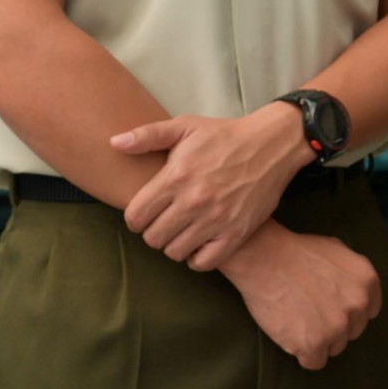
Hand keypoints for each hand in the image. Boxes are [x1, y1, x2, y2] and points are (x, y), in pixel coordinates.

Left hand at [113, 105, 312, 268]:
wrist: (273, 144)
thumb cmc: (226, 135)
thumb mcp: (186, 126)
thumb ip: (148, 135)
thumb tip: (114, 143)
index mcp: (177, 176)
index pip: (135, 216)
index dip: (136, 217)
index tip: (147, 212)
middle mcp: (194, 200)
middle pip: (153, 238)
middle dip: (154, 231)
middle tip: (167, 220)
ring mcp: (216, 219)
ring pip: (175, 252)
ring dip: (176, 244)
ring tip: (184, 230)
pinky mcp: (236, 232)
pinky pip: (204, 262)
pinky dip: (198, 257)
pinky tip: (201, 241)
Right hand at [219, 221, 381, 369]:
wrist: (266, 259)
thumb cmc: (299, 252)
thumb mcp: (339, 251)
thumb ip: (354, 276)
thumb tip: (357, 293)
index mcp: (367, 282)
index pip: (368, 312)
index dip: (349, 312)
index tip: (332, 307)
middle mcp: (358, 305)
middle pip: (351, 331)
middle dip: (334, 325)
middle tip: (311, 312)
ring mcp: (337, 327)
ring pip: (334, 347)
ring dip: (319, 340)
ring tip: (299, 321)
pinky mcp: (313, 344)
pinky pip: (315, 362)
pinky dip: (304, 353)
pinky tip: (293, 336)